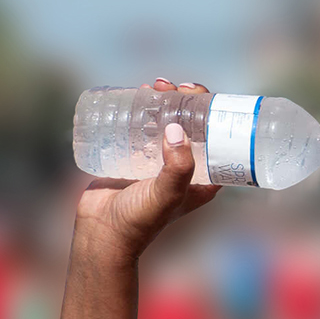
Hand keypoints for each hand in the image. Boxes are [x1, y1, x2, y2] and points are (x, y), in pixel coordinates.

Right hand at [74, 79, 221, 260]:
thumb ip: (178, 167)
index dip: (214, 113)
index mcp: (203, 179)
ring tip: (154, 86)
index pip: (218, 140)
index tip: (200, 94)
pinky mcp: (134, 156)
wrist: (101, 232)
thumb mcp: (167, 194)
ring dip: (165, 100)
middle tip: (174, 87)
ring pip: (167, 122)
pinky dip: (143, 108)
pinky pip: (143, 126)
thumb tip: (178, 129)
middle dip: (187, 101)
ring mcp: (158, 160)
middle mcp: (184, 168)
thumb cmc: (139, 220)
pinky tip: (139, 94)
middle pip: (193, 126)